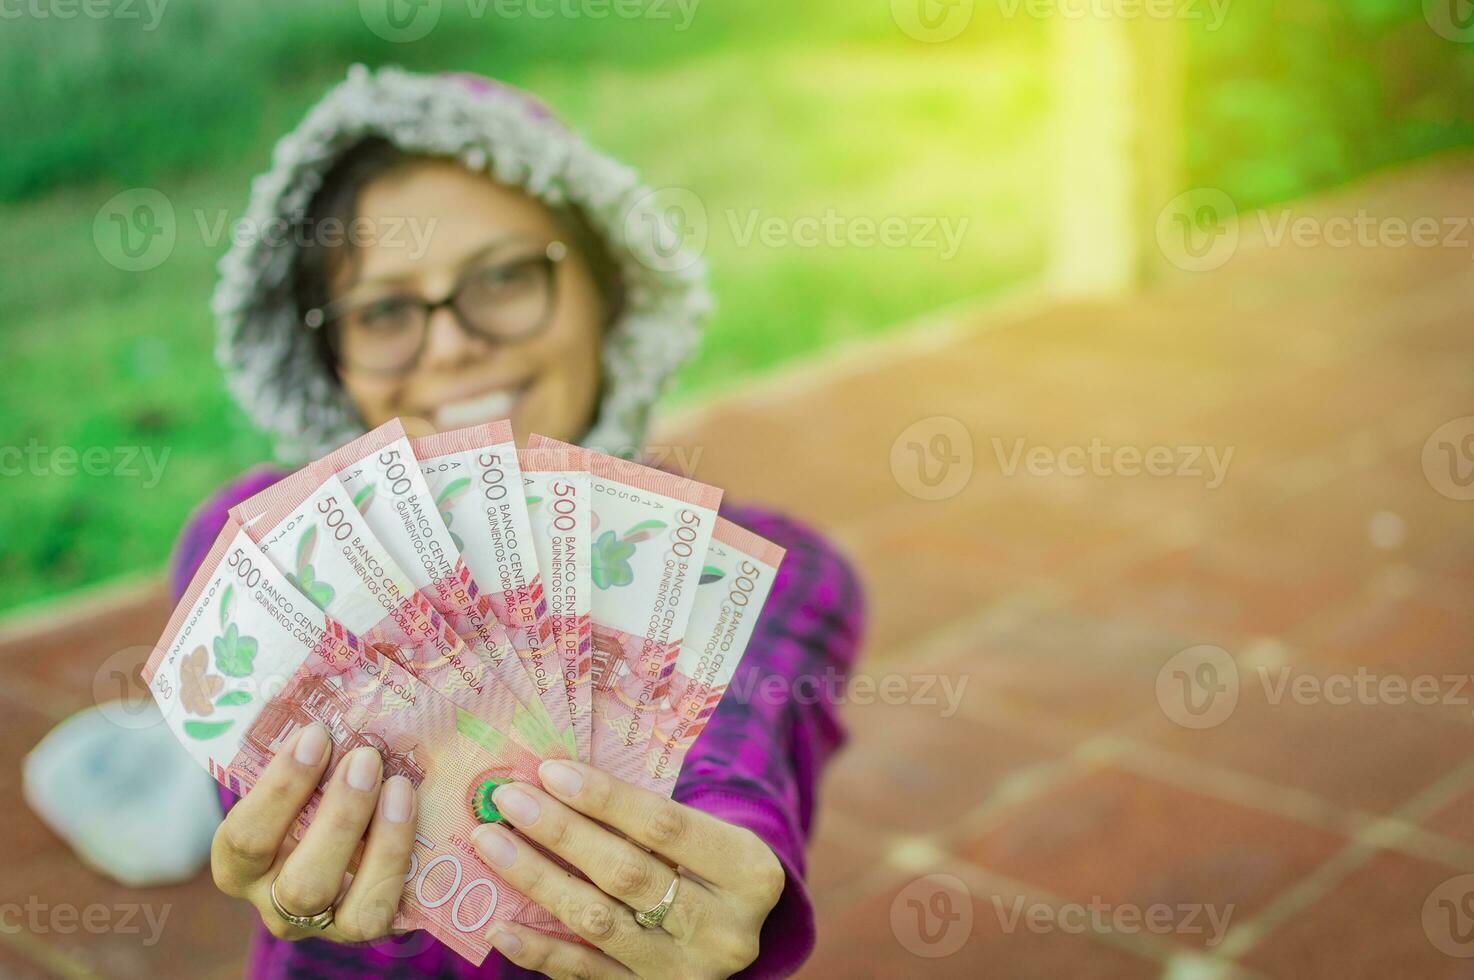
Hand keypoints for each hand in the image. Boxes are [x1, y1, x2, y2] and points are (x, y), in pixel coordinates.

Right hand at [209, 722, 418, 943]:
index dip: (280, 788)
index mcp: (239, 862)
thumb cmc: (307, 788)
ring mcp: (323, 922)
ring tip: (400, 784)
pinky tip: (413, 811)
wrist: (340, 833)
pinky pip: (385, 908)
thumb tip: (328, 664)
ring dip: (382, 842)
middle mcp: (275, 901)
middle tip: (366, 758)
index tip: (315, 734)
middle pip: (302, 883)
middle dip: (340, 818)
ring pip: (351, 907)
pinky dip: (402, 858)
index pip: (245, 839)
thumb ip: (302, 744)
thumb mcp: (294, 773)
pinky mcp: (365, 923)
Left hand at [471, 761, 784, 978]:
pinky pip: (585, 974)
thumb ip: (648, 817)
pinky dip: (540, 949)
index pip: (666, 826)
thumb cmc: (707, 864)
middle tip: (508, 801)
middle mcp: (725, 928)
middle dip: (560, 833)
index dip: (604, 798)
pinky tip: (501, 925)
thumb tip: (554, 780)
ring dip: (538, 880)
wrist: (734, 933)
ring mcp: (686, 971)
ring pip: (599, 922)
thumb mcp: (707, 834)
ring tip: (492, 844)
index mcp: (750, 872)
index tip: (549, 770)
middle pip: (627, 873)